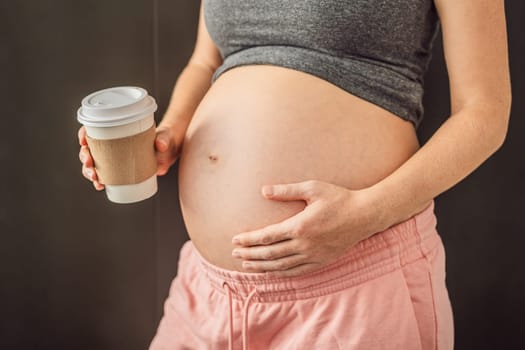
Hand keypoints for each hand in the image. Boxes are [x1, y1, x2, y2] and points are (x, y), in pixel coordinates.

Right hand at [77, 124, 181, 189]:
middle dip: (85, 157)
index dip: (84, 134)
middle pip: (91, 147)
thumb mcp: (166, 135)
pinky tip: (100, 186)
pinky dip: (100, 180)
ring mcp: (117, 157)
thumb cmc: (166, 138)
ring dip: (89, 171)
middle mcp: (114, 143)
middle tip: (90, 165)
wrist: (172, 151)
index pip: (95, 128)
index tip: (83, 141)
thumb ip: (164, 138)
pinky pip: (105, 174)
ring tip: (96, 179)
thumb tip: (161, 145)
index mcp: (119, 130)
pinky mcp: (122, 169)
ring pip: (95, 163)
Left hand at [231, 180, 383, 276]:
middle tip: (234, 253)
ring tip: (246, 264)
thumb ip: (286, 191)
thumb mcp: (312, 188)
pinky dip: (280, 272)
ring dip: (261, 266)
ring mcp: (313, 255)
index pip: (267, 236)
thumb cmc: (338, 198)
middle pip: (270, 253)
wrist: (364, 215)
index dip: (249, 239)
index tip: (235, 239)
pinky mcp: (321, 261)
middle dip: (250, 254)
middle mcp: (304, 244)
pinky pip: (296, 271)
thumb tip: (263, 191)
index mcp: (300, 226)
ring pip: (281, 265)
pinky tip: (270, 271)